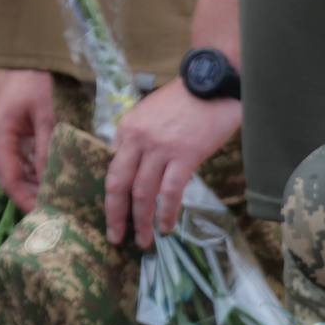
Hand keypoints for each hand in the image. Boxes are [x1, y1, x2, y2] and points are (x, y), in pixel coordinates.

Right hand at [0, 69, 54, 212]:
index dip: (26, 202)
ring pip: (14, 166)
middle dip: (32, 195)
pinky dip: (32, 165)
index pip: (10, 181)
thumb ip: (48, 146)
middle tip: (59, 211)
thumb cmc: (28, 76)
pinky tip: (52, 172)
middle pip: (11, 177)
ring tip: (59, 196)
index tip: (45, 218)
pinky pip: (16, 153)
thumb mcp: (44, 112)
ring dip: (33, 181)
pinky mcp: (3, 125)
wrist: (10, 47)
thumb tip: (53, 179)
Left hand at [103, 78, 240, 249]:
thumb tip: (139, 169)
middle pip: (118, 185)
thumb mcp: (151, 115)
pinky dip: (167, 213)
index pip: (112, 168)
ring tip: (144, 240)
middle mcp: (137, 140)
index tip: (114, 213)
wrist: (213, 83)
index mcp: (127, 129)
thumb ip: (140, 140)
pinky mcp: (184, 156)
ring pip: (143, 193)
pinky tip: (167, 227)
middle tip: (115, 237)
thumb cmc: (186, 100)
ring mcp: (160, 149)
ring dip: (142, 221)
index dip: (111, 195)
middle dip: (115, 215)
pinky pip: (170, 192)